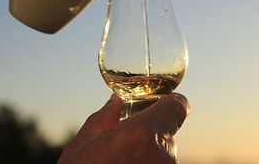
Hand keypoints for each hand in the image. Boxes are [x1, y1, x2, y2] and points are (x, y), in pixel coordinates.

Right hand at [57, 93, 190, 163]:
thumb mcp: (81, 148)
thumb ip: (104, 118)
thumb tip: (116, 101)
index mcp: (141, 135)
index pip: (177, 107)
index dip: (170, 102)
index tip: (159, 103)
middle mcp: (162, 156)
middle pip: (166, 132)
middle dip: (149, 132)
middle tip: (124, 141)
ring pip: (163, 155)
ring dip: (148, 154)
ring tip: (121, 163)